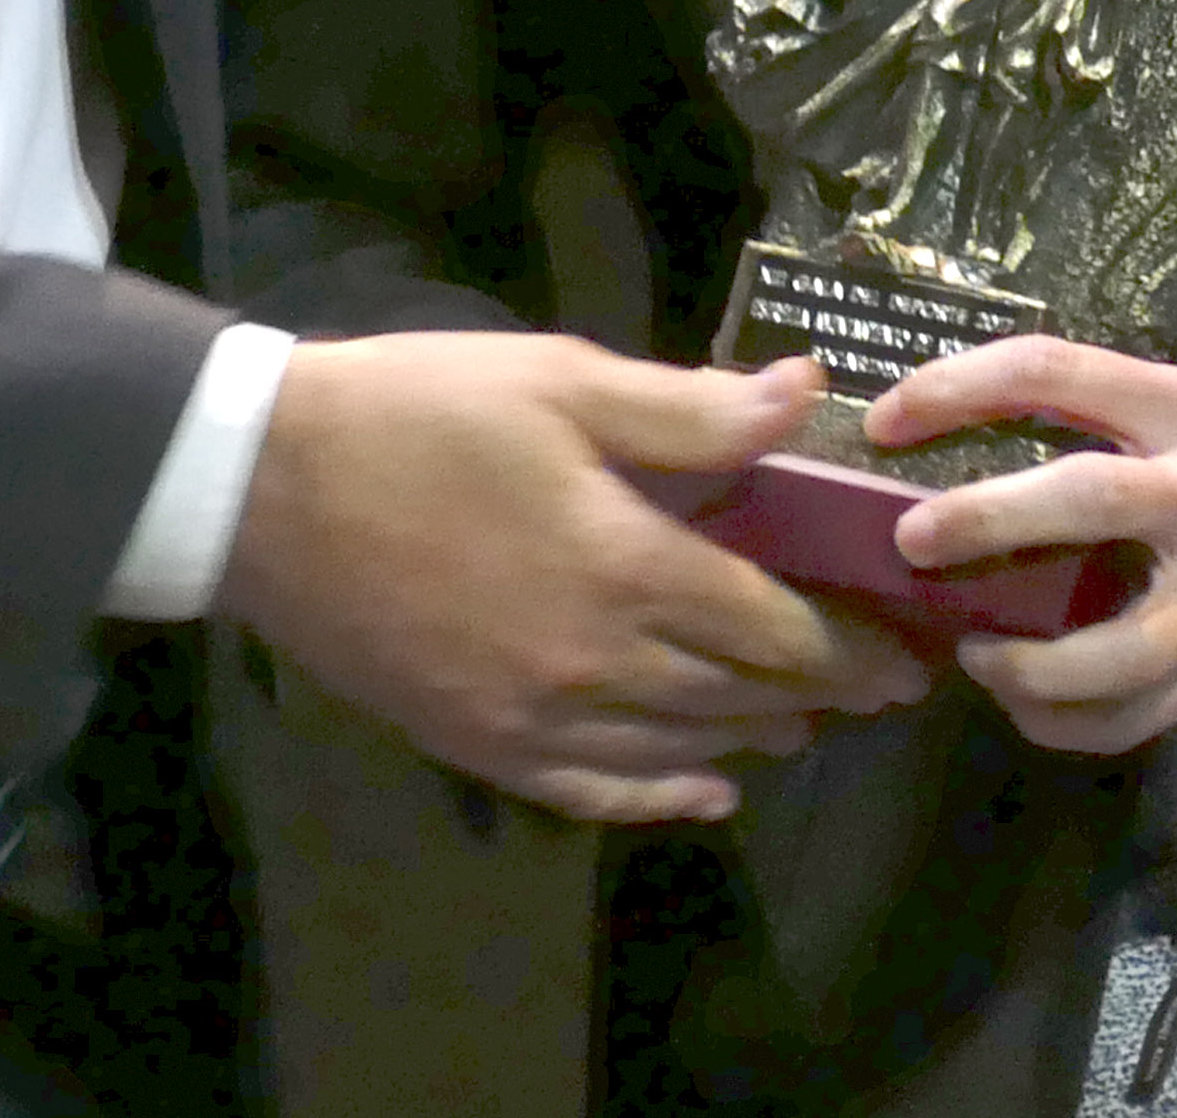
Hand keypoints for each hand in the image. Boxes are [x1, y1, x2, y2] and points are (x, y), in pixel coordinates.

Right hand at [218, 338, 934, 823]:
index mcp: (627, 566)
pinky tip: (706, 791)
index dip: (855, 645)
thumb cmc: (420, 412)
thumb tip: (806, 399)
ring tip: (805, 721)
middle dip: (824, 693)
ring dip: (756, 738)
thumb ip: (690, 408)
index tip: (911, 648)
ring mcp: (535, 718)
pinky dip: (664, 797)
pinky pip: (597, 791)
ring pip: (681, 749)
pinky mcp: (481, 744)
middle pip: (742, 697)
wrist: (265, 487)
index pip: (777, 628)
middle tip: (880, 682)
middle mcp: (597, 663)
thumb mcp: (561, 379)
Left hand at [869, 336, 1176, 754]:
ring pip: (1104, 653)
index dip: (958, 388)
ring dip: (1019, 664)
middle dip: (981, 520)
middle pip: (1078, 500)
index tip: (891, 415)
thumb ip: (1118, 417)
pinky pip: (1129, 718)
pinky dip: (1062, 722)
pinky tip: (1024, 703)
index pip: (1054, 373)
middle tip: (910, 540)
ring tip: (970, 656)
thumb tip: (981, 432)